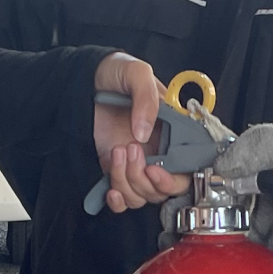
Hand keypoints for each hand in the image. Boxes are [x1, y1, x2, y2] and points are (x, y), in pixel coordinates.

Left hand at [92, 52, 191, 212]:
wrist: (83, 79)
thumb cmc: (115, 72)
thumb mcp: (136, 73)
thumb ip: (147, 98)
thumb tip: (145, 133)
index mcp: (174, 131)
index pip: (188, 168)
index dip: (174, 178)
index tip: (155, 170)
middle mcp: (159, 151)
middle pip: (165, 189)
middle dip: (147, 181)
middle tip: (132, 153)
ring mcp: (138, 163)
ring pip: (143, 195)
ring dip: (128, 181)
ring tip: (116, 151)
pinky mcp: (117, 170)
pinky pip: (123, 199)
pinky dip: (117, 201)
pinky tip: (110, 188)